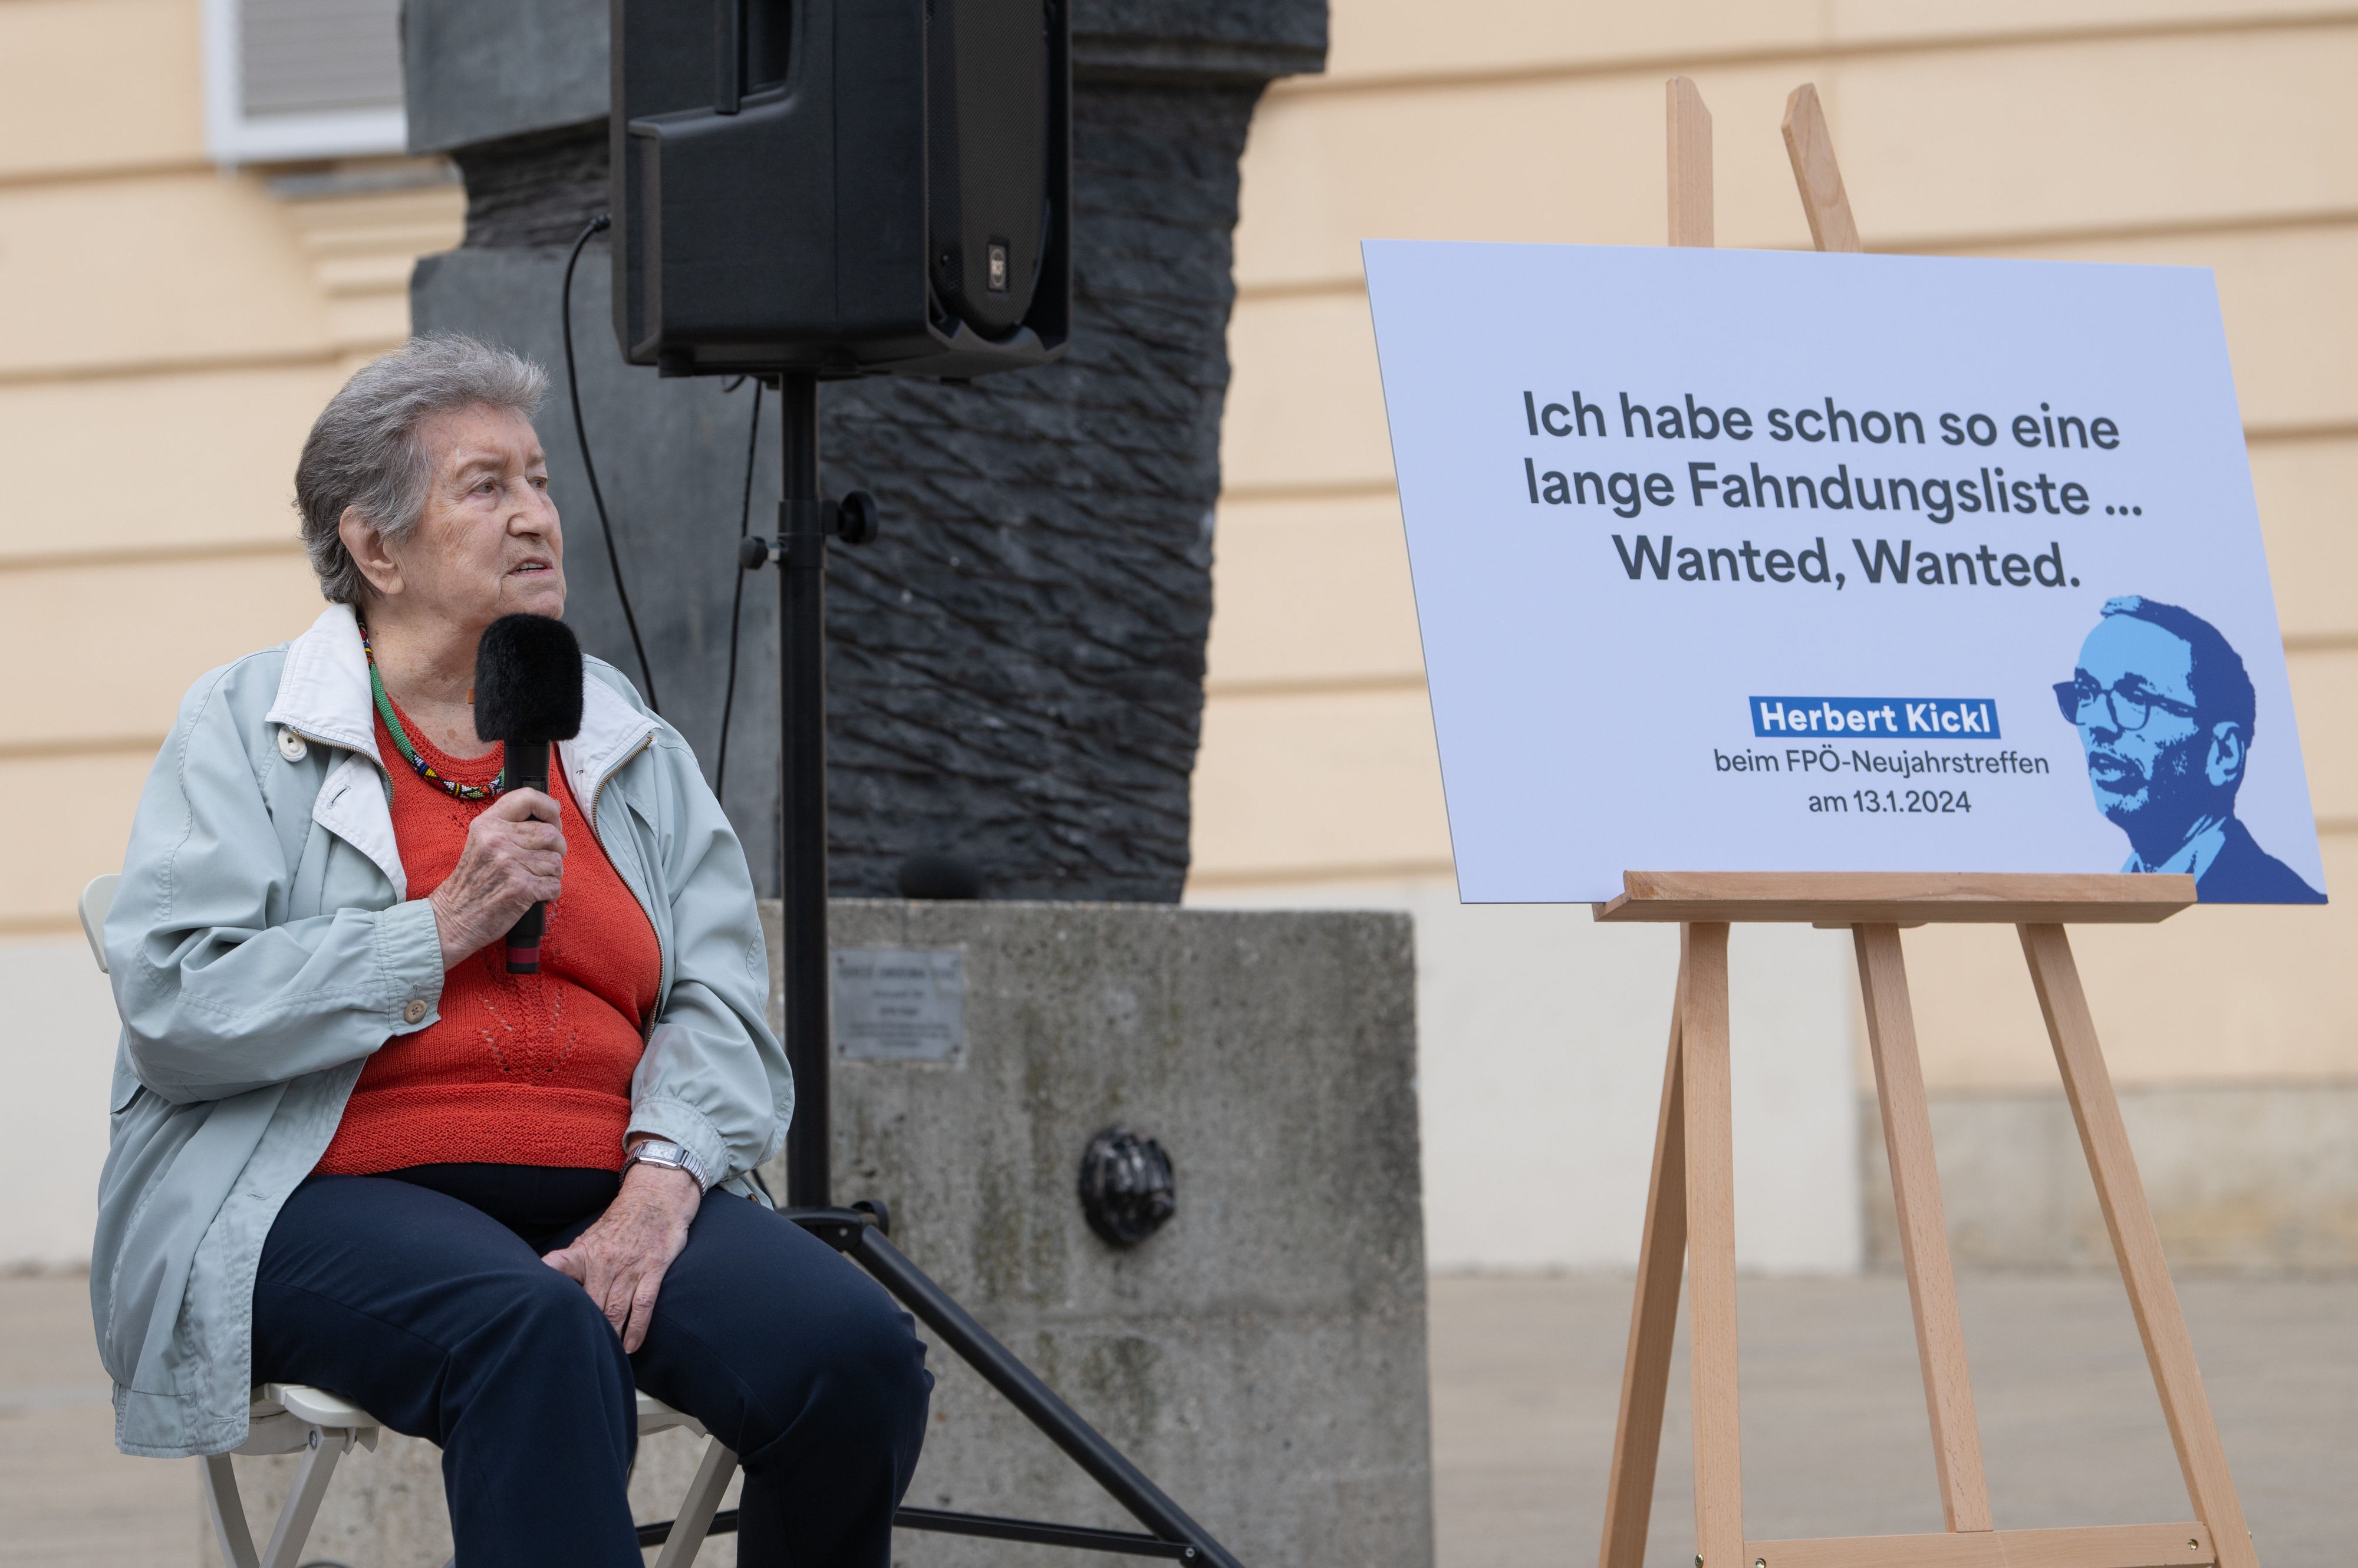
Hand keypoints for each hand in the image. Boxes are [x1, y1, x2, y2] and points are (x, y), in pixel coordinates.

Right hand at [427, 788, 563, 966]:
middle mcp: (498, 839)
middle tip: (543, 862)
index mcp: (488, 824)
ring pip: (556, 861)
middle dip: (556, 849)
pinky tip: (534, 895)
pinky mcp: (520, 887)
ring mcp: (509, 863)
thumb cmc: (472, 882)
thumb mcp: (481, 841)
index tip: (553, 820)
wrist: (453, 918)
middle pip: (552, 833)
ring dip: (552, 874)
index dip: (549, 808)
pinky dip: (550, 893)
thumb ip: (510, 825)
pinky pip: (555, 885)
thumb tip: (552, 810)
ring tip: (533, 880)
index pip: (529, 797)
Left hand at [543, 1161, 700, 1352]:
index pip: (555, 1269)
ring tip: (604, 1356)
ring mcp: (629, 1265)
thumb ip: (572, 1264)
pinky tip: (631, 1346)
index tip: (534, 1313)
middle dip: (582, 1330)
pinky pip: (643, 1304)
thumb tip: (549, 1289)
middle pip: (588, 1304)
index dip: (543, 1287)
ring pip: (614, 1309)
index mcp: (582, 1252)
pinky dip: (636, 1328)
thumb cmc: (622, 1222)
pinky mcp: (653, 1267)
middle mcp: (603, 1260)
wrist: (656, 1196)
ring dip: (610, 1336)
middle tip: (575, 1354)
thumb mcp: (590, 1238)